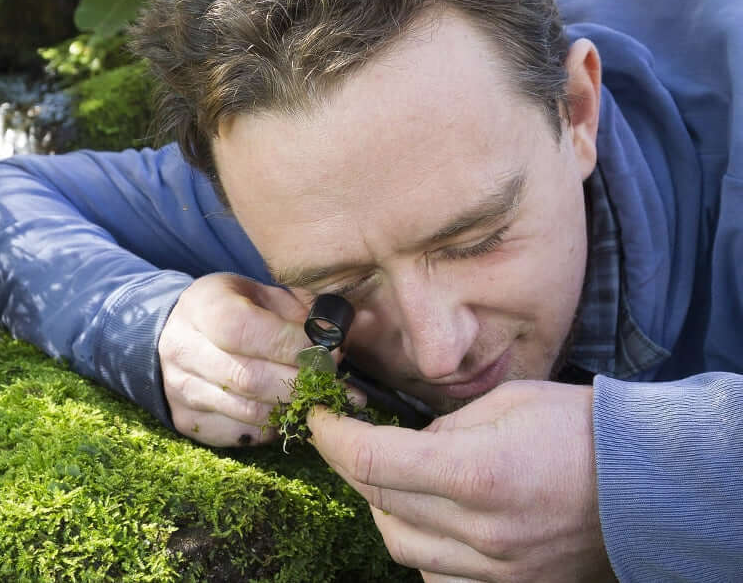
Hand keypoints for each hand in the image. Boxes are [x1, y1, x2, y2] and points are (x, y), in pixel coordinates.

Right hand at [160, 273, 363, 445]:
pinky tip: (289, 413)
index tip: (329, 354)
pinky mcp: (185, 420)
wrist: (176, 334)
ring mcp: (180, 389)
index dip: (291, 345)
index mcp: (202, 306)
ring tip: (321, 402)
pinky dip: (272, 428)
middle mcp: (183, 349)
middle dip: (300, 384)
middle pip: (247, 377)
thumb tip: (337, 342)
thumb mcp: (261, 295)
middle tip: (336, 387)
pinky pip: (239, 433)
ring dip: (292, 410)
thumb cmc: (231, 309)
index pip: (244, 330)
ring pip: (247, 412)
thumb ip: (298, 313)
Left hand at [308, 380, 614, 581]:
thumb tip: (403, 441)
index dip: (332, 436)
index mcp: (477, 472)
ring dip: (381, 507)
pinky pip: (436, 577)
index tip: (320, 419)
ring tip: (392, 478)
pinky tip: (428, 519)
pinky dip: (418, 547)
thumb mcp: (504, 402)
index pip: (372, 460)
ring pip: (399, 545)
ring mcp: (494, 569)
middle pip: (377, 503)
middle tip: (350, 439)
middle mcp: (480, 531)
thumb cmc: (577, 429)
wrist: (646, 484)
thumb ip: (441, 426)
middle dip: (352, 464)